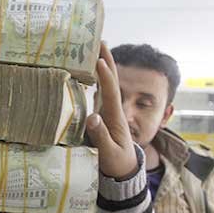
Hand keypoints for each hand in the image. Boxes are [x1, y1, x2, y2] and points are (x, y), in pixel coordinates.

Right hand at [86, 42, 138, 179]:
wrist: (124, 171)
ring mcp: (109, 112)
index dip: (105, 75)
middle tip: (100, 41)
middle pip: (111, 81)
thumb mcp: (108, 153)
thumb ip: (100, 136)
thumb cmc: (116, 163)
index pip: (111, 92)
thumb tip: (92, 117)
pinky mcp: (103, 115)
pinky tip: (90, 71)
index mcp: (115, 117)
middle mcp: (113, 110)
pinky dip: (96, 79)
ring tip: (94, 48)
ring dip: (101, 66)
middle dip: (107, 61)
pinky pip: (100, 93)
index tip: (99, 59)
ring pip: (106, 84)